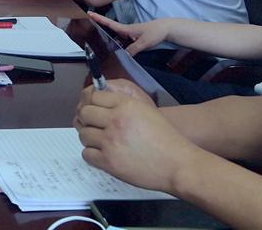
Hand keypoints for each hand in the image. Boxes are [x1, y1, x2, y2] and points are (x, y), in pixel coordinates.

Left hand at [75, 81, 196, 192]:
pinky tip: (102, 154)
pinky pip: (87, 154)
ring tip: (100, 141)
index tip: (95, 109)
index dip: (93, 103)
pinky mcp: (109, 162)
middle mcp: (116, 121)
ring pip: (83, 135)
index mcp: (126, 105)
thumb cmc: (165, 138)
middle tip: (94, 126)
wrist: (177, 164)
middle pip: (84, 114)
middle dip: (87, 119)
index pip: (94, 96)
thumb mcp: (145, 110)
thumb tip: (101, 99)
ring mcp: (111, 142)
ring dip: (89, 138)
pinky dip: (92, 155)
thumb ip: (122, 104)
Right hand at [88, 11, 171, 54]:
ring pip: (118, 39)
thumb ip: (134, 49)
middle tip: (90, 27)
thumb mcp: (144, 42)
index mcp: (126, 29)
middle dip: (101, 29)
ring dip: (111, 41)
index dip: (99, 18)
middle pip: (111, 31)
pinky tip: (119, 52)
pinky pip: (125, 43)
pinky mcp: (135, 40)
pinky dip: (120, 46)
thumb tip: (124, 55)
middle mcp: (127, 31)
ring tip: (102, 45)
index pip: (110, 23)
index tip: (89, 13)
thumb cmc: (155, 32)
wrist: (167, 29)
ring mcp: (131, 35)